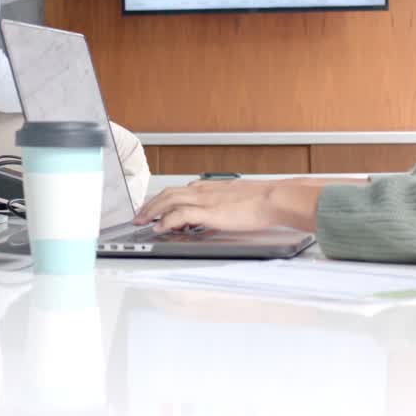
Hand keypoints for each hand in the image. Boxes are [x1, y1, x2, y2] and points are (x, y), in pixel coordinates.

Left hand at [132, 178, 322, 232]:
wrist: (274, 198)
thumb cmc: (263, 200)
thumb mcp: (238, 197)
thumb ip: (225, 202)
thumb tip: (221, 212)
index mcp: (211, 187)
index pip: (179, 189)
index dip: (163, 198)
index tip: (155, 206)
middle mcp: (204, 190)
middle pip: (168, 193)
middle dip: (151, 204)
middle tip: (140, 215)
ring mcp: (205, 200)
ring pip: (168, 200)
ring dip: (152, 211)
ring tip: (142, 221)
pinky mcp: (208, 212)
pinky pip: (179, 215)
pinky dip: (166, 220)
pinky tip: (159, 228)